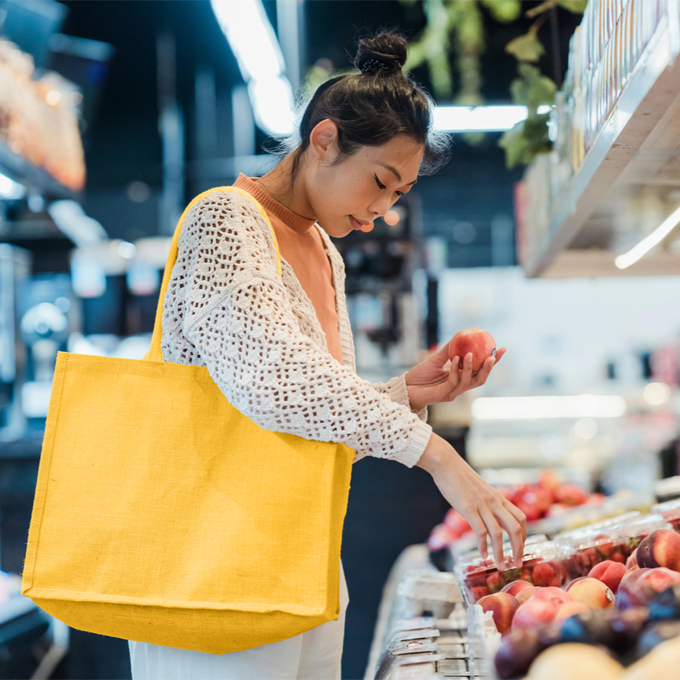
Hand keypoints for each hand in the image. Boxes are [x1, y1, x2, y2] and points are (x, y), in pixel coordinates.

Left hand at [405, 343, 506, 411]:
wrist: (406, 387)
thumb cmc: (420, 375)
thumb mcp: (436, 359)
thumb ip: (449, 350)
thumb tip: (461, 335)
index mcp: (461, 378)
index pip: (480, 369)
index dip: (493, 361)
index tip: (501, 348)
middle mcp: (460, 386)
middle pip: (480, 378)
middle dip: (489, 367)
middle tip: (493, 355)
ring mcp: (453, 392)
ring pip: (468, 381)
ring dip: (471, 367)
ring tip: (470, 353)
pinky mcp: (444, 395)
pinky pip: (453, 382)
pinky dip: (455, 370)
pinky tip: (455, 359)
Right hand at [417, 433, 525, 568]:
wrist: (446, 463)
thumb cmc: (460, 476)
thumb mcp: (480, 489)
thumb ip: (487, 501)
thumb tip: (488, 514)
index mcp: (498, 497)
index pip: (520, 518)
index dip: (524, 535)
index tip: (521, 548)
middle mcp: (494, 502)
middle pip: (515, 528)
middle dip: (519, 548)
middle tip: (518, 563)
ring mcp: (482, 505)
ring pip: (498, 534)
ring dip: (501, 553)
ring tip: (500, 566)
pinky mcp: (468, 509)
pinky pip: (480, 531)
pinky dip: (483, 546)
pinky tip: (482, 554)